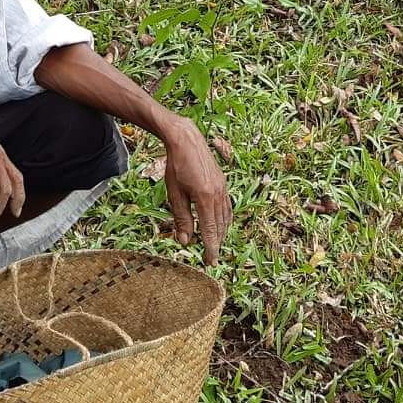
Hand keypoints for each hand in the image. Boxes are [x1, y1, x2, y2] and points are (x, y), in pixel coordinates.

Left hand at [161, 118, 231, 263]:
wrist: (187, 141)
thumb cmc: (177, 166)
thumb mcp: (175, 194)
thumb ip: (181, 218)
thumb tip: (184, 241)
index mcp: (205, 198)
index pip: (210, 230)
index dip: (210, 248)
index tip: (209, 262)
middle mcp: (218, 194)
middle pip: (220, 226)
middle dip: (216, 243)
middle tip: (211, 258)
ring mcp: (223, 187)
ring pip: (225, 217)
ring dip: (221, 232)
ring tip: (215, 244)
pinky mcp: (223, 183)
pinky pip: (227, 206)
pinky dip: (224, 219)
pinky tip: (220, 223)